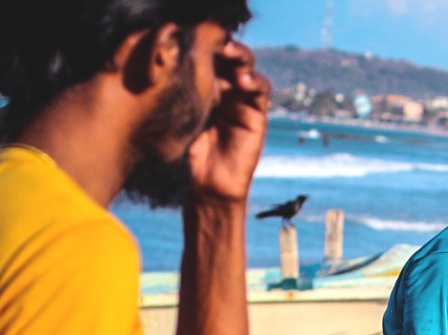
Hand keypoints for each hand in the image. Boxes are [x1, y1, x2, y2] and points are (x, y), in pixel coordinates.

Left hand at [187, 39, 270, 206]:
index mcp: (207, 88)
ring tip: (231, 53)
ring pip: (247, 70)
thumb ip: (190, 89)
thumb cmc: (190, 150)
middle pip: (230, 60)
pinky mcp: (257, 117)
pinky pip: (261, 93)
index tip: (196, 37)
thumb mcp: (185, 113)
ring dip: (242, 59)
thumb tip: (185, 60)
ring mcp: (243, 103)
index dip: (207, 46)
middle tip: (216, 39)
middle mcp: (226, 92)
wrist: (208, 183)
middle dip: (225, 47)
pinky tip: (243, 80)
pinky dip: (255, 83)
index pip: (211, 59)